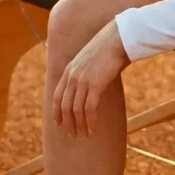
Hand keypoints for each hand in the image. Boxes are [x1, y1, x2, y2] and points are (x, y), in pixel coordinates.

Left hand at [52, 21, 130, 137]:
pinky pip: (89, 109)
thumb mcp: (89, 60)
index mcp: (69, 71)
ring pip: (76, 110)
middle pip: (65, 106)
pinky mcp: (95, 85)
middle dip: (68, 123)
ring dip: (79, 125)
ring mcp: (83, 81)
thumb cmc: (107, 49)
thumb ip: (83, 72)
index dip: (57, 112)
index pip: (57, 96)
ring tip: (83, 134)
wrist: (117, 39)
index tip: (59, 123)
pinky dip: (90, 121)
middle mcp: (72, 77)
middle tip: (72, 135)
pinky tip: (93, 130)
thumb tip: (87, 85)